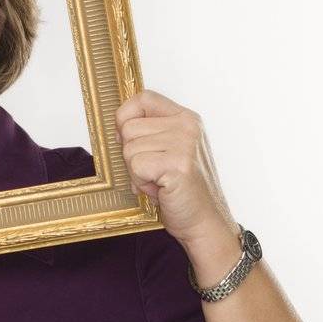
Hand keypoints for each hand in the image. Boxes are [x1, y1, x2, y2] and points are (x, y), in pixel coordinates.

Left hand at [115, 88, 239, 256]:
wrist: (206, 223)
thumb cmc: (182, 191)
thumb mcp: (169, 152)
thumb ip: (150, 134)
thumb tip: (116, 128)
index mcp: (186, 118)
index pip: (143, 98)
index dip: (126, 117)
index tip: (126, 138)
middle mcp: (188, 126)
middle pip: (128, 128)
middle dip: (132, 156)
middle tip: (155, 173)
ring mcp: (185, 144)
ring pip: (128, 149)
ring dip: (137, 173)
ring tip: (161, 182)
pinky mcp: (179, 164)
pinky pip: (136, 166)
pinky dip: (142, 184)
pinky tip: (162, 190)